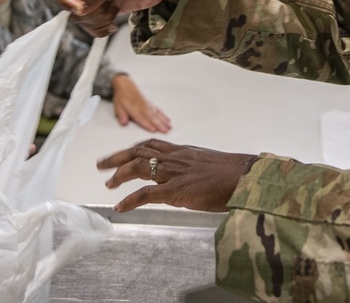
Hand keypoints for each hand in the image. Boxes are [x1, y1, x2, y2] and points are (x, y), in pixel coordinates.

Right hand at [54, 0, 186, 36]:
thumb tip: (79, 8)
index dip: (64, 0)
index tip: (78, 10)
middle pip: (72, 9)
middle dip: (89, 15)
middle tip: (108, 9)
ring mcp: (98, 0)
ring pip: (83, 20)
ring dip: (97, 22)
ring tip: (114, 14)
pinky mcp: (107, 11)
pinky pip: (94, 26)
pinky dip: (101, 29)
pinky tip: (113, 25)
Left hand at [98, 139, 256, 212]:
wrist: (246, 177)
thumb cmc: (235, 175)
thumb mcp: (209, 166)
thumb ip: (194, 170)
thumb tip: (189, 180)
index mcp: (184, 151)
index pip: (152, 144)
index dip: (134, 148)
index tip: (122, 153)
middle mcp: (175, 157)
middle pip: (139, 151)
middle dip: (118, 157)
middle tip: (102, 164)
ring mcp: (175, 173)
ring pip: (138, 166)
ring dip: (119, 174)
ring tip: (108, 182)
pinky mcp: (176, 190)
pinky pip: (146, 194)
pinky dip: (130, 200)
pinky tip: (120, 206)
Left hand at [111, 75, 171, 132]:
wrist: (126, 85)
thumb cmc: (121, 97)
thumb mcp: (117, 106)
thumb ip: (121, 115)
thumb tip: (123, 123)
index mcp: (134, 109)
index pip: (142, 118)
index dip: (148, 124)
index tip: (154, 129)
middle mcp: (142, 107)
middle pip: (152, 117)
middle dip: (159, 124)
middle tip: (166, 130)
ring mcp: (147, 105)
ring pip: (157, 114)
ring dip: (163, 121)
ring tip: (169, 127)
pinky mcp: (150, 104)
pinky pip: (158, 110)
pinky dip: (163, 115)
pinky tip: (168, 120)